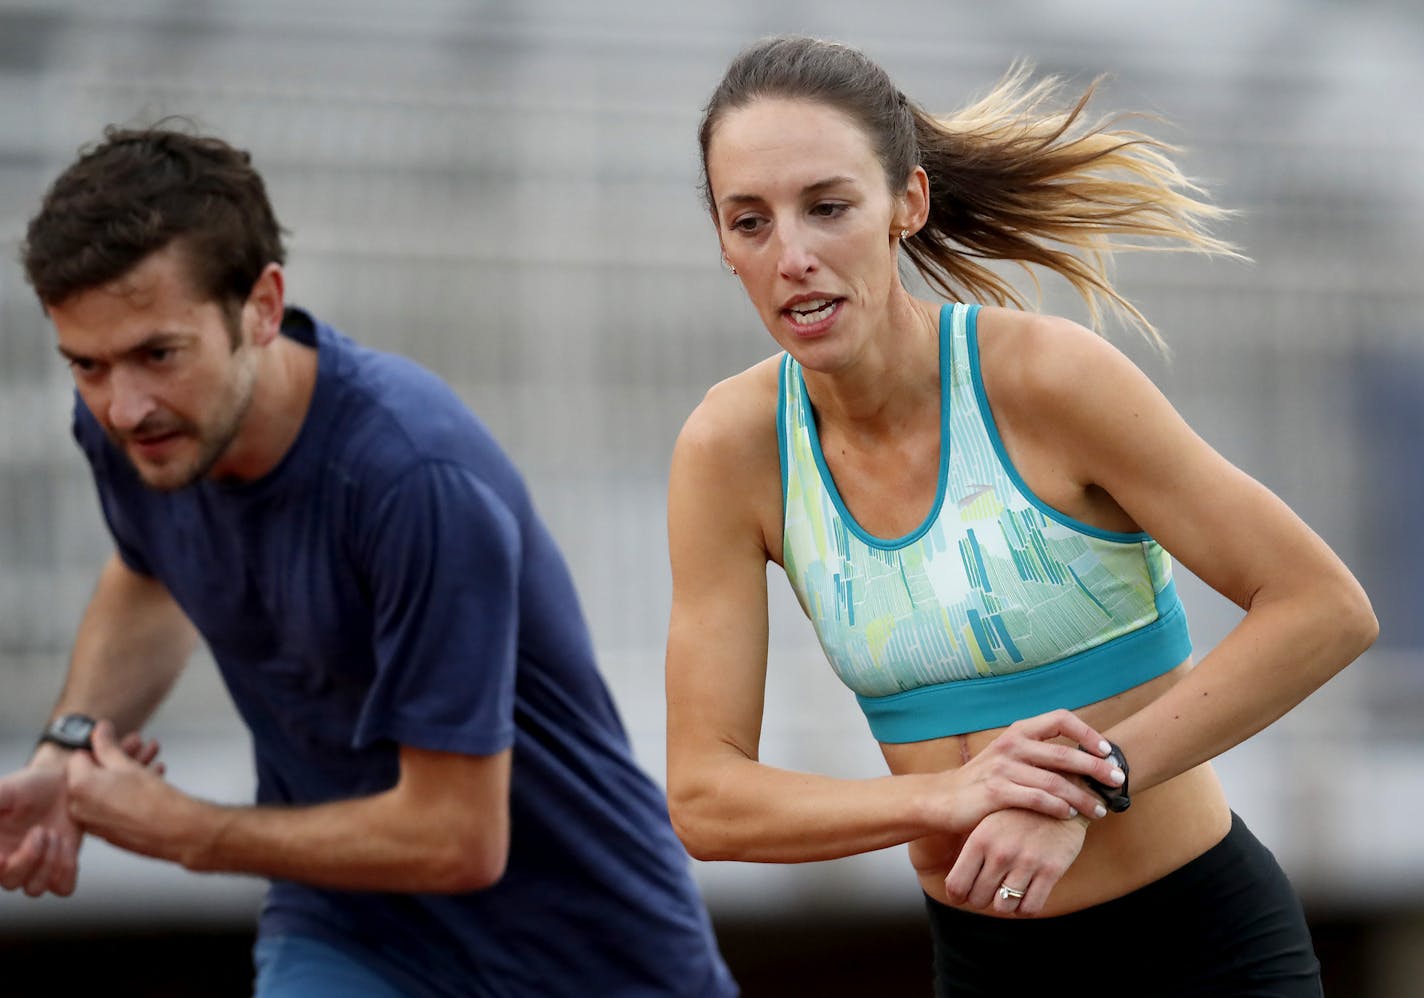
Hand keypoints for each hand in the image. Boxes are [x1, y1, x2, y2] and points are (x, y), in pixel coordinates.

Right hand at [0, 755, 81, 896]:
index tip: (3, 858)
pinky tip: (67, 845)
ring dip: (48, 863)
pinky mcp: (61, 867)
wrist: (66, 782)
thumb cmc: (31, 785)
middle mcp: (10, 861)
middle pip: (10, 883)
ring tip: (55, 834)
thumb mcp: (4, 792)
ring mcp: (36, 867)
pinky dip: (66, 870)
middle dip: (28, 858)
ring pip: (35, 889)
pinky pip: (63, 888)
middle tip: (41, 830)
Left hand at [67, 721, 189, 863]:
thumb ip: (107, 746)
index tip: (116, 745)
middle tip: (137, 751)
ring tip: (151, 765)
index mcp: (79, 786)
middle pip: (90, 776)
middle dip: (113, 763)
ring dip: (122, 778)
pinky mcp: (105, 834)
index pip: (79, 757)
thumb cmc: (153, 798)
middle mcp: (78, 807)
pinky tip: (149, 783)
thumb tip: (99, 730)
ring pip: (103, 792)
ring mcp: (91, 823)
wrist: (176, 830)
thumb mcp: (127, 764)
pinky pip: (109, 808)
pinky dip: (123, 796)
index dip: (99, 748)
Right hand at [931, 708, 1124, 833]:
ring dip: (1082, 796)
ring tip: (1100, 809)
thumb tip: (1084, 757)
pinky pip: (1036, 799)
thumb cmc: (985, 779)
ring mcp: (1002, 768)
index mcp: (1019, 731)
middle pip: (1064, 753)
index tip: (1107, 750)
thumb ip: (1040, 753)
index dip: (1087, 733)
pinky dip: (1057, 808)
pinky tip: (1069, 815)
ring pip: (1054, 781)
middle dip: (1096, 768)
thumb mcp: (1010, 756)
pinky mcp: (995, 792)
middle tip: (1118, 780)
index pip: (1061, 718)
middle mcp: (1012, 744)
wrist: (945, 798)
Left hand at [943, 808, 1087, 916]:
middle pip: (978, 899)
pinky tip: (1025, 895)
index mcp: (980, 839)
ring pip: (1004, 907)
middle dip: (981, 899)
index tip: (963, 896)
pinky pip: (1030, 908)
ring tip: (1007, 893)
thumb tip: (956, 886)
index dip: (958, 896)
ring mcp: (1026, 862)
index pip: (957, 885)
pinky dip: (1025, 908)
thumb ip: (972, 851)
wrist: (1060, 795)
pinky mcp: (1051, 870)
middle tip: (988, 892)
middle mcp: (1001, 852)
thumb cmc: (1017, 814)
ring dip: (1004, 905)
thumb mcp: (988, 823)